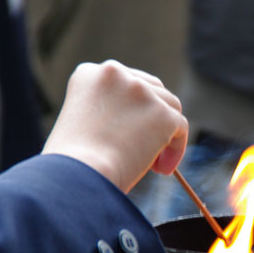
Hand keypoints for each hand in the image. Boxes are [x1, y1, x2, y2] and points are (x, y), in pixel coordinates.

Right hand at [42, 60, 187, 192]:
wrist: (77, 178)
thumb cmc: (73, 165)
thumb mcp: (81, 124)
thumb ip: (106, 112)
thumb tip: (138, 123)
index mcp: (89, 74)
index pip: (124, 83)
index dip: (132, 109)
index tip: (129, 133)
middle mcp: (114, 73)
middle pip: (151, 88)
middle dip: (152, 116)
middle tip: (145, 147)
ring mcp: (140, 91)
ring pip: (169, 107)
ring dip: (165, 134)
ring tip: (153, 164)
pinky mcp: (161, 113)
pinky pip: (180, 128)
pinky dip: (175, 149)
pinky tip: (162, 169)